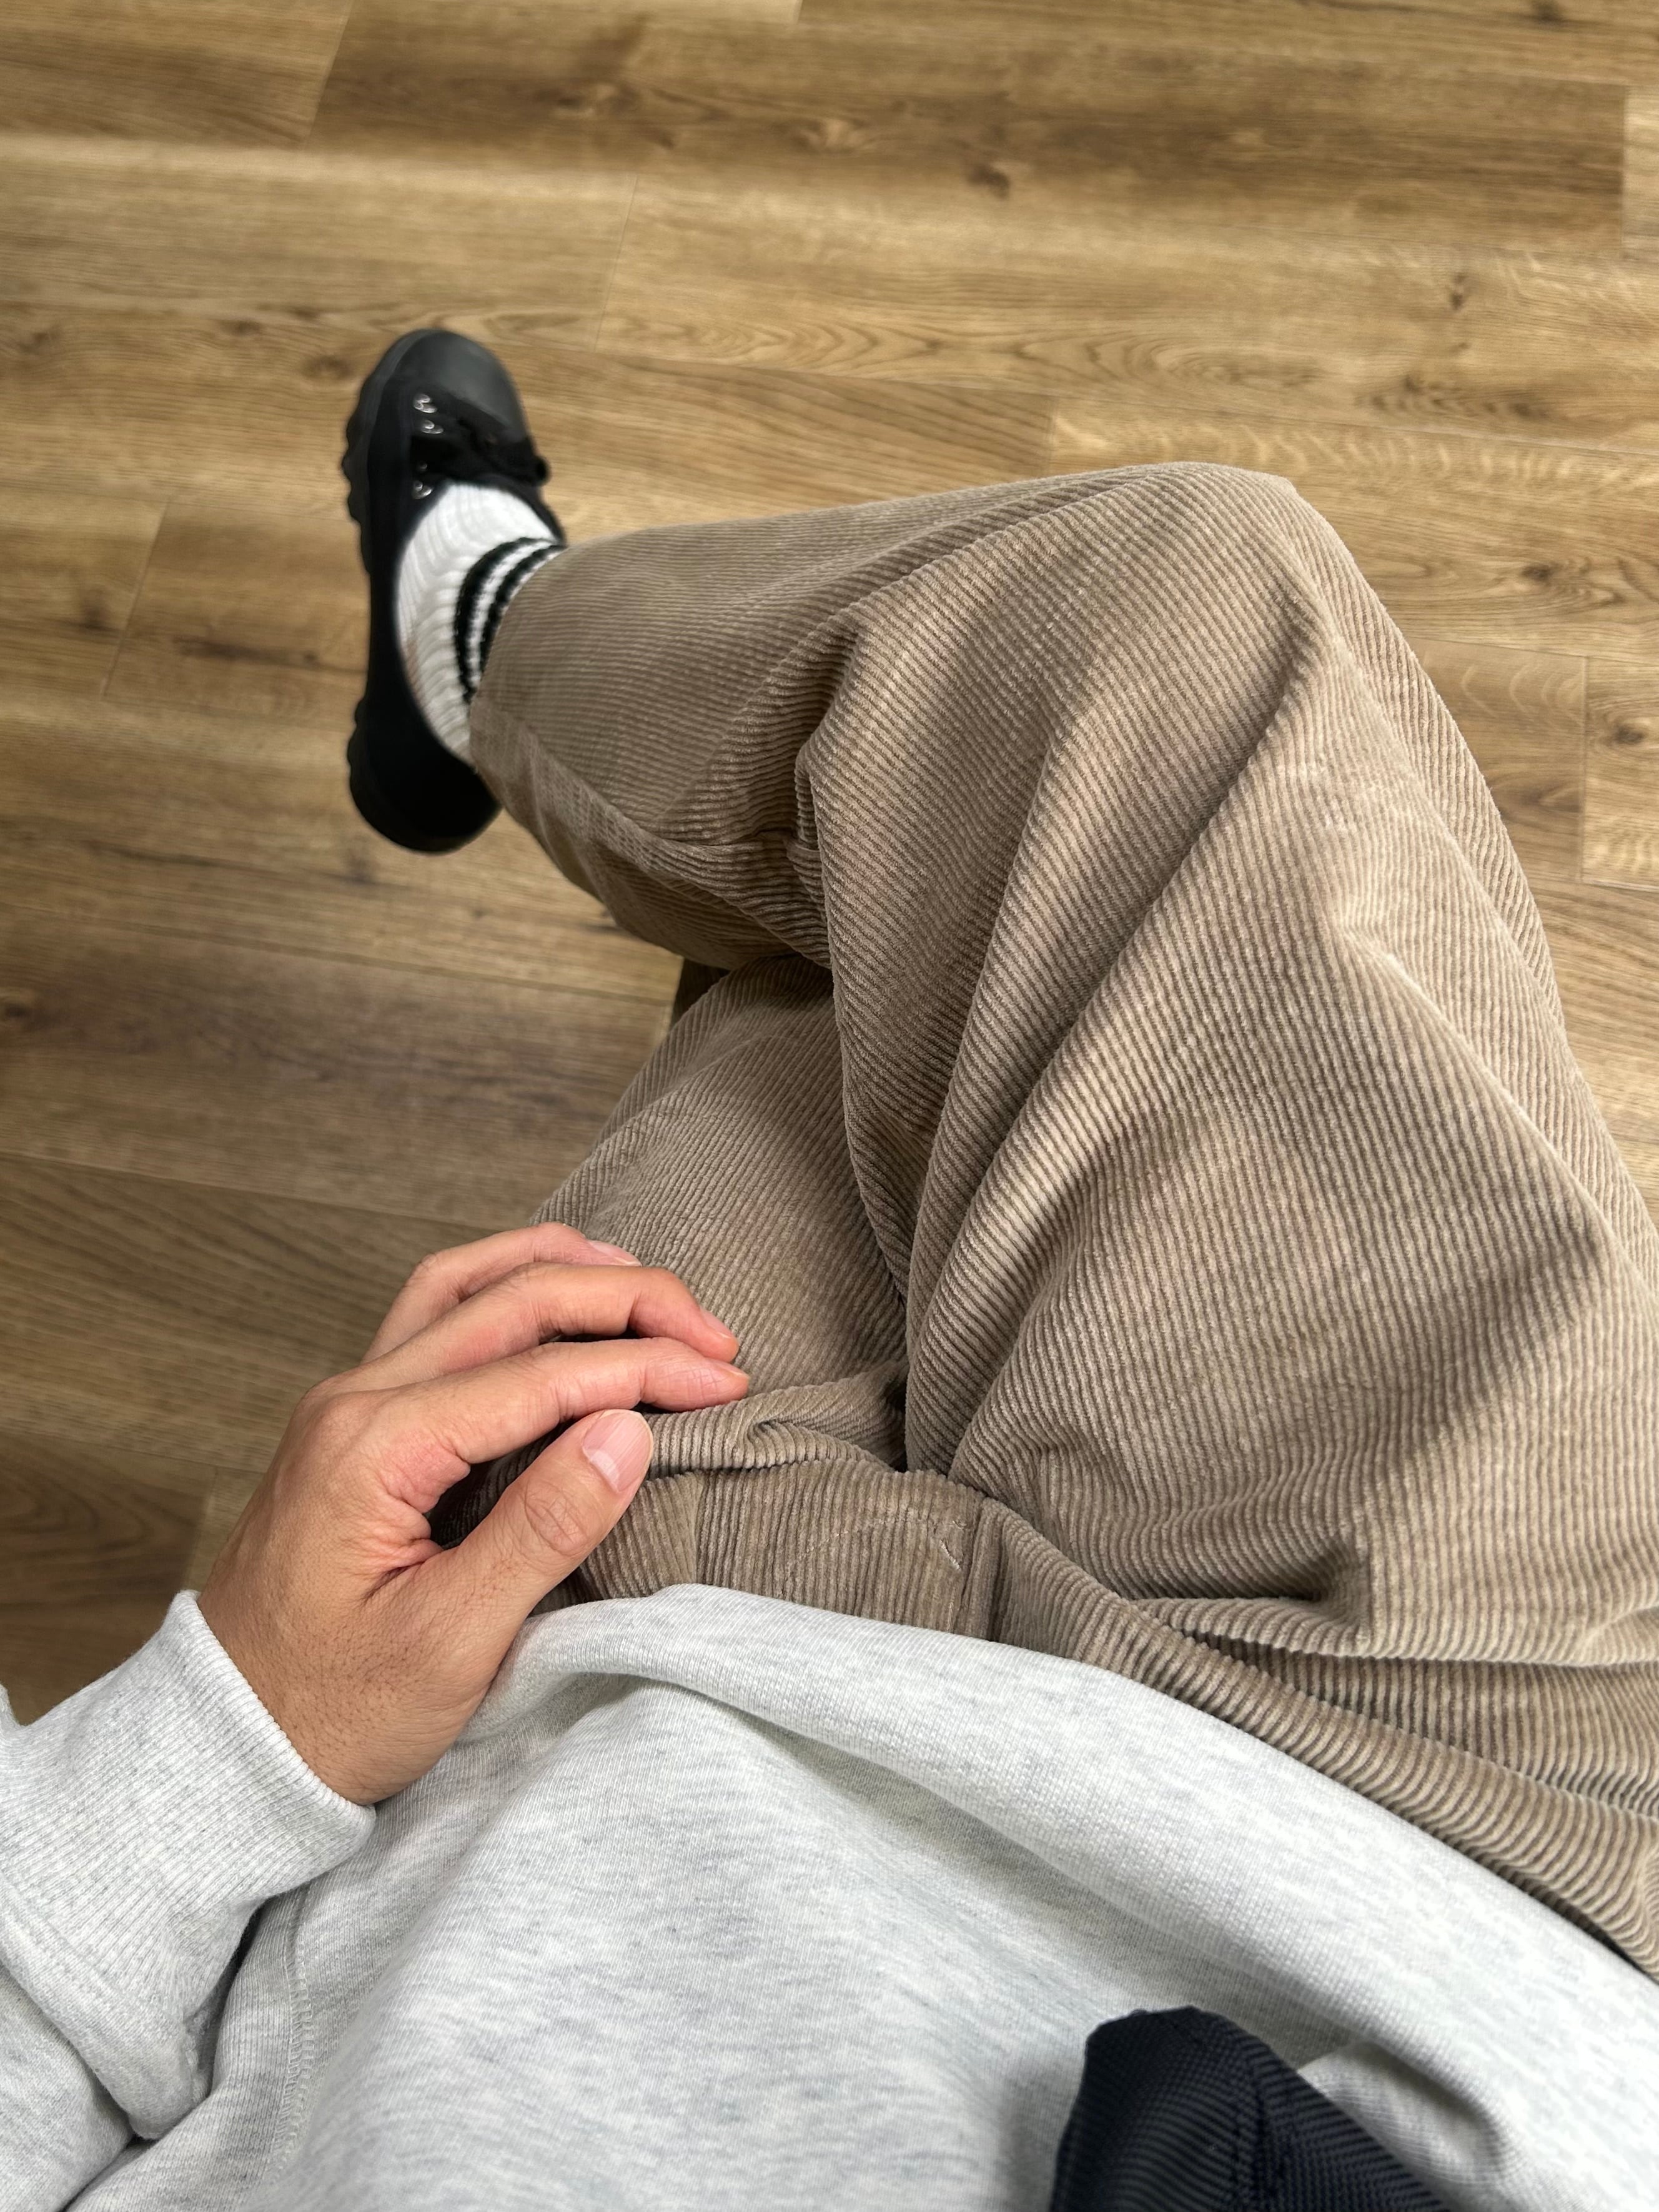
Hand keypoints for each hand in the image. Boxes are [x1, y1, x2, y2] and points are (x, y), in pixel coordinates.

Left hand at [197, 1224, 748, 1804]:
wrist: (226, 1746)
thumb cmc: (331, 1714)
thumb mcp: (447, 1645)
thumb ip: (540, 1531)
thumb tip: (627, 1432)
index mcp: (375, 1447)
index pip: (541, 1374)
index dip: (646, 1368)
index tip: (728, 1381)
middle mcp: (354, 1399)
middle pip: (510, 1301)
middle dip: (627, 1301)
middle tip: (716, 1333)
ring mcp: (348, 1402)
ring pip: (466, 1284)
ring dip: (563, 1271)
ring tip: (648, 1284)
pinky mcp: (355, 1422)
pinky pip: (436, 1315)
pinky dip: (509, 1289)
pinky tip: (556, 1299)